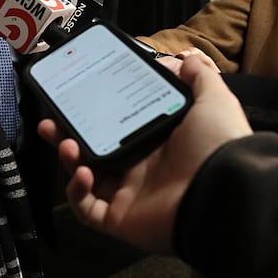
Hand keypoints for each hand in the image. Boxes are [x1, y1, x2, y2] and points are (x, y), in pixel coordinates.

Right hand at [37, 53, 250, 253]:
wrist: (226, 191)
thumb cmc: (218, 145)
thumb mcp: (213, 100)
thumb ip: (198, 77)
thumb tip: (183, 59)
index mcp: (156, 142)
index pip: (115, 126)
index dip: (93, 113)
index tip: (76, 96)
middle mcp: (138, 168)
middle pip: (91, 151)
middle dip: (66, 135)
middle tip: (51, 121)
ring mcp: (127, 195)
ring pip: (83, 179)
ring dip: (67, 159)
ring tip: (64, 143)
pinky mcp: (118, 219)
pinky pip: (86, 209)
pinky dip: (76, 192)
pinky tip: (81, 173)